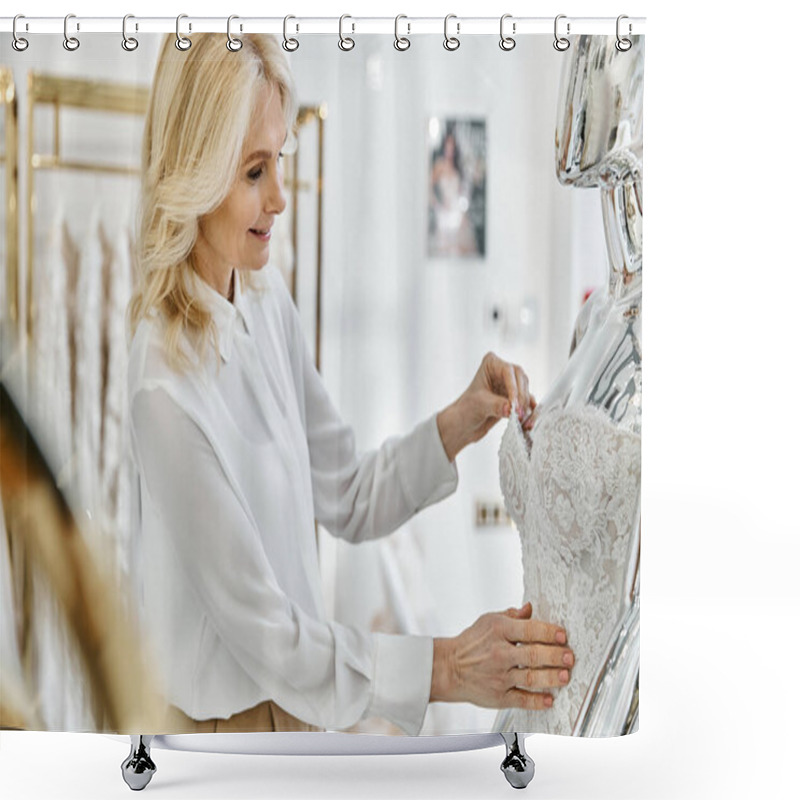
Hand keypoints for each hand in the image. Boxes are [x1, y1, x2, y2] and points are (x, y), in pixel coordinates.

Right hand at [429, 602, 572, 710]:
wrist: (449, 668)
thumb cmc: (471, 643)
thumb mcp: (488, 621)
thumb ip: (512, 616)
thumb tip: (530, 609)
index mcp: (498, 631)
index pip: (529, 630)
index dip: (549, 632)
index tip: (562, 635)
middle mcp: (499, 653)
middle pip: (533, 655)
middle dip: (555, 656)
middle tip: (569, 656)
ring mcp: (499, 677)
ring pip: (530, 678)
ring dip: (551, 678)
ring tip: (564, 676)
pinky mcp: (498, 696)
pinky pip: (521, 700)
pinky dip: (536, 701)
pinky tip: (549, 699)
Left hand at [436, 352, 535, 461]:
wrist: (463, 426)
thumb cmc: (465, 410)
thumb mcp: (479, 405)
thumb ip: (496, 405)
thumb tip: (510, 409)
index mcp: (491, 364)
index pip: (508, 371)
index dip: (513, 388)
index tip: (514, 404)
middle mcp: (502, 371)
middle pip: (521, 379)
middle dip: (521, 397)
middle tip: (518, 413)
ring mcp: (510, 384)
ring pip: (526, 391)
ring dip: (526, 405)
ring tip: (521, 419)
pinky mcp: (515, 398)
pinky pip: (527, 403)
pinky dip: (529, 411)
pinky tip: (528, 421)